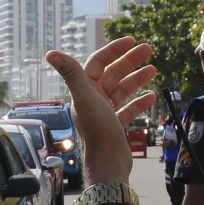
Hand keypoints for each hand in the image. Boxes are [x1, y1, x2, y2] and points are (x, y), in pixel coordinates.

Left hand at [46, 38, 156, 182]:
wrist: (107, 162)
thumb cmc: (97, 130)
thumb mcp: (85, 97)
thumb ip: (70, 73)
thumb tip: (50, 52)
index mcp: (84, 90)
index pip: (98, 62)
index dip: (114, 50)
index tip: (131, 41)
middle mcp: (92, 100)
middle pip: (112, 73)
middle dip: (130, 61)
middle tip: (148, 49)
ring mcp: (104, 113)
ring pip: (122, 90)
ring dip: (137, 78)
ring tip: (153, 69)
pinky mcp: (115, 126)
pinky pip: (128, 109)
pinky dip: (139, 101)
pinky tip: (151, 96)